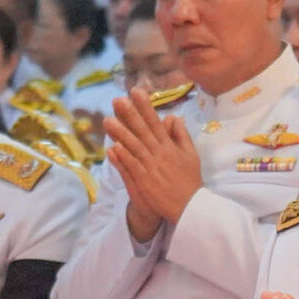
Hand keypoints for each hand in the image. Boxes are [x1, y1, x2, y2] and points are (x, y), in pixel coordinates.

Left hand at [105, 89, 202, 241]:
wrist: (190, 206)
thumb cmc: (190, 180)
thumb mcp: (191, 155)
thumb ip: (182, 135)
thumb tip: (176, 117)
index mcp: (170, 146)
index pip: (156, 122)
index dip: (145, 107)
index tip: (136, 92)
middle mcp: (160, 153)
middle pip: (143, 131)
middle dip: (130, 114)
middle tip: (118, 100)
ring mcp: (152, 167)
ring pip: (134, 146)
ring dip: (121, 133)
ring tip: (107, 120)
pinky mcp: (145, 181)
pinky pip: (133, 166)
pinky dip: (124, 156)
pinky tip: (114, 146)